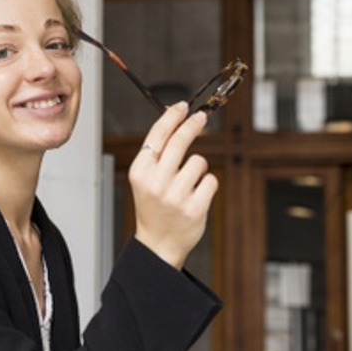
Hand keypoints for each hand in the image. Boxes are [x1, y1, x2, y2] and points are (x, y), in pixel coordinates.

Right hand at [129, 102, 216, 269]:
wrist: (158, 244)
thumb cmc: (153, 207)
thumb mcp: (145, 179)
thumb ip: (158, 153)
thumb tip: (177, 120)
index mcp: (140, 172)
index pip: (158, 135)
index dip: (172, 117)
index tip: (183, 107)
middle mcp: (156, 182)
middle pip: (180, 141)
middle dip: (193, 125)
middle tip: (201, 118)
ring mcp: (176, 195)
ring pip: (199, 161)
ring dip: (198, 169)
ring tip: (187, 184)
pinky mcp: (195, 207)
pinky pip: (211, 180)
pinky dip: (207, 185)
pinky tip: (195, 196)